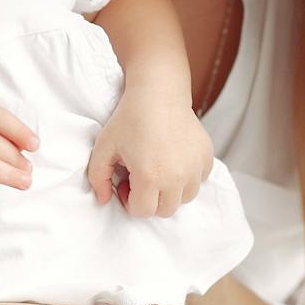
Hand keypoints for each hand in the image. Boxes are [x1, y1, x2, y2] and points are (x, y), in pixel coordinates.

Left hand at [87, 90, 213, 216]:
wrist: (158, 93)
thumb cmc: (129, 119)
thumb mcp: (103, 147)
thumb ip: (97, 178)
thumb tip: (103, 200)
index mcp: (150, 177)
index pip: (143, 211)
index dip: (130, 200)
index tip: (125, 183)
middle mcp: (177, 176)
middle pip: (165, 210)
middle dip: (150, 199)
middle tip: (140, 177)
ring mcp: (195, 167)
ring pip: (185, 197)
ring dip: (170, 190)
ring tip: (158, 168)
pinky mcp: (206, 156)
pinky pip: (198, 179)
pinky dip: (187, 176)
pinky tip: (173, 158)